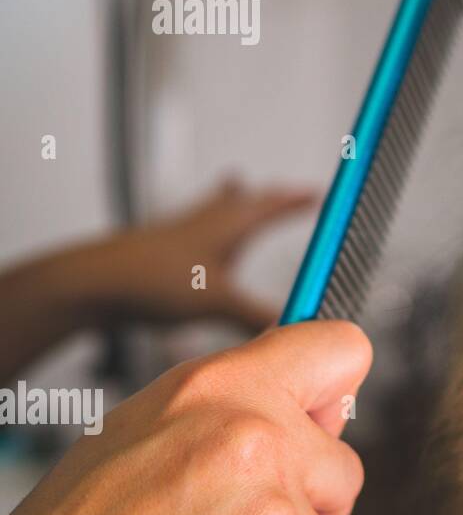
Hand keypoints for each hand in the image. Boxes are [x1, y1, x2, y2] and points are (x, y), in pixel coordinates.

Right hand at [0, 321, 370, 514]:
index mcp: (222, 385)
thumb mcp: (146, 424)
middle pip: (345, 460)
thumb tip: (307, 389)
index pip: (344, 348)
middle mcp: (257, 434)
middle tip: (236, 510)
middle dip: (306, 489)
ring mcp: (274, 501)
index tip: (320, 413)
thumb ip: (235, 397)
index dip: (332, 388)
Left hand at [80, 178, 316, 330]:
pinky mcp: (159, 254)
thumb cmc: (151, 279)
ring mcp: (179, 236)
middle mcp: (203, 223)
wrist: (93, 282)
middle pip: (243, 202)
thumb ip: (257, 314)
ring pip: (213, 211)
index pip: (270, 206)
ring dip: (231, 202)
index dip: (295, 202)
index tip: (316, 194)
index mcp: (225, 225)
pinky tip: (198, 247)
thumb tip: (293, 327)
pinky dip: (204, 232)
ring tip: (235, 186)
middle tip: (286, 193)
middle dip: (268, 197)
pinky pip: (192, 235)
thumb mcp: (216, 300)